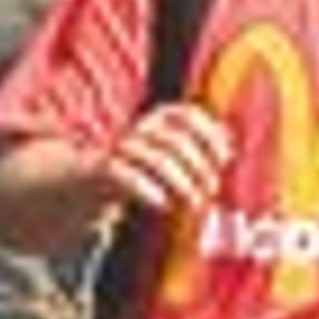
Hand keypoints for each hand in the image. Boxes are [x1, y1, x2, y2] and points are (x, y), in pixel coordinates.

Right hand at [103, 95, 233, 226]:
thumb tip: (230, 149)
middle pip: (175, 139)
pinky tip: (164, 204)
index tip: (224, 158)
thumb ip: (197, 150)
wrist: (87, 184)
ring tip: (194, 202)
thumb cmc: (139, 172)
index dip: (208, 133)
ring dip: (181, 181)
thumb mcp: (169, 157)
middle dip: (199, 165)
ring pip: (155, 158)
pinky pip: (128, 176)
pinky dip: (149, 190)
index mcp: (157, 120)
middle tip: (211, 188)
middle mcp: (139, 129)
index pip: (186, 114)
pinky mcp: (103, 170)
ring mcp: (120, 149)